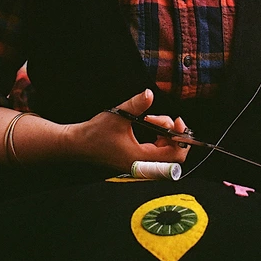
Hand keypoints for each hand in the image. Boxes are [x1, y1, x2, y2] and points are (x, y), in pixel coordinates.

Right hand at [64, 89, 190, 172]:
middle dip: (173, 135)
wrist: (78, 145)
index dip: (181, 139)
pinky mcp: (136, 162)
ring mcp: (140, 166)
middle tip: (162, 119)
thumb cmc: (95, 133)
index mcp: (140, 158)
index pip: (174, 157)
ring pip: (166, 154)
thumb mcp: (117, 116)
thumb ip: (136, 105)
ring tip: (152, 120)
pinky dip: (159, 140)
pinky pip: (157, 154)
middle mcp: (142, 166)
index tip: (176, 122)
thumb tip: (150, 94)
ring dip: (165, 136)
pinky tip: (150, 127)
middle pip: (174, 156)